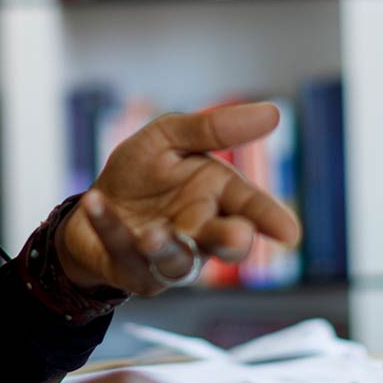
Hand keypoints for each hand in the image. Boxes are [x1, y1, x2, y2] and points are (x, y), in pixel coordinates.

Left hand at [56, 103, 303, 295]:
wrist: (92, 205)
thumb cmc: (142, 175)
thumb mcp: (170, 137)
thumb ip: (214, 129)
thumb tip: (273, 112)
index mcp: (217, 197)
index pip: (251, 207)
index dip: (270, 219)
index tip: (289, 234)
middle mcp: (200, 232)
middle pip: (225, 243)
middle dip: (231, 241)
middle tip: (238, 236)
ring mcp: (168, 257)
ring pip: (177, 260)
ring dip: (166, 245)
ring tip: (152, 232)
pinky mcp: (133, 270)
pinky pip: (122, 251)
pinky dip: (108, 227)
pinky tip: (96, 202)